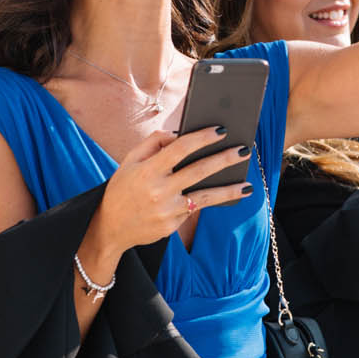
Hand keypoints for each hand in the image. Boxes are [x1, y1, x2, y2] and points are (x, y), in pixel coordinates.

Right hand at [91, 126, 254, 254]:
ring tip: (248, 186)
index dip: (202, 137)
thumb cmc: (122, 188)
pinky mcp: (172, 225)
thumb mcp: (129, 161)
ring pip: (205, 197)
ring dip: (229, 190)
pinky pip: (193, 209)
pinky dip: (209, 201)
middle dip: (224, 159)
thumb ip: (152, 143)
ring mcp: (167, 210)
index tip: (220, 130)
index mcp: (148, 170)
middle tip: (244, 150)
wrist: (110, 227)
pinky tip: (227, 196)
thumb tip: (178, 134)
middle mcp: (159, 190)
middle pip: (199, 171)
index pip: (180, 148)